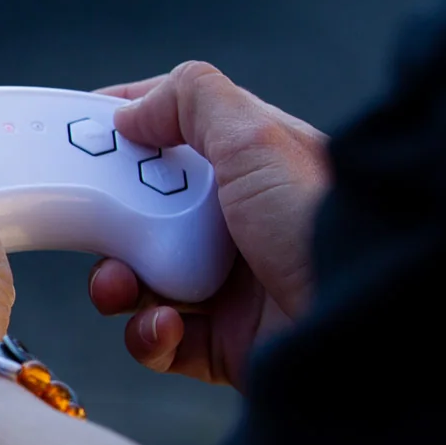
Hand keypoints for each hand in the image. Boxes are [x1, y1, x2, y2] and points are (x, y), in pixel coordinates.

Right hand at [88, 62, 329, 387]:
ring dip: (118, 283)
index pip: (181, 131)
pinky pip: (159, 338)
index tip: (84, 132)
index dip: (131, 129)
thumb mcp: (257, 139)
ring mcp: (230, 285)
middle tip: (92, 220)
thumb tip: (134, 110)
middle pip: (145, 209)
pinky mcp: (221, 343)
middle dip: (109, 218)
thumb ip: (194, 101)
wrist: (362, 332)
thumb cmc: (321, 231)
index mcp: (255, 166)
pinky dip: (150, 334)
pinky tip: (168, 327)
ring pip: (141, 276)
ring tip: (122, 287)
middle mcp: (241, 223)